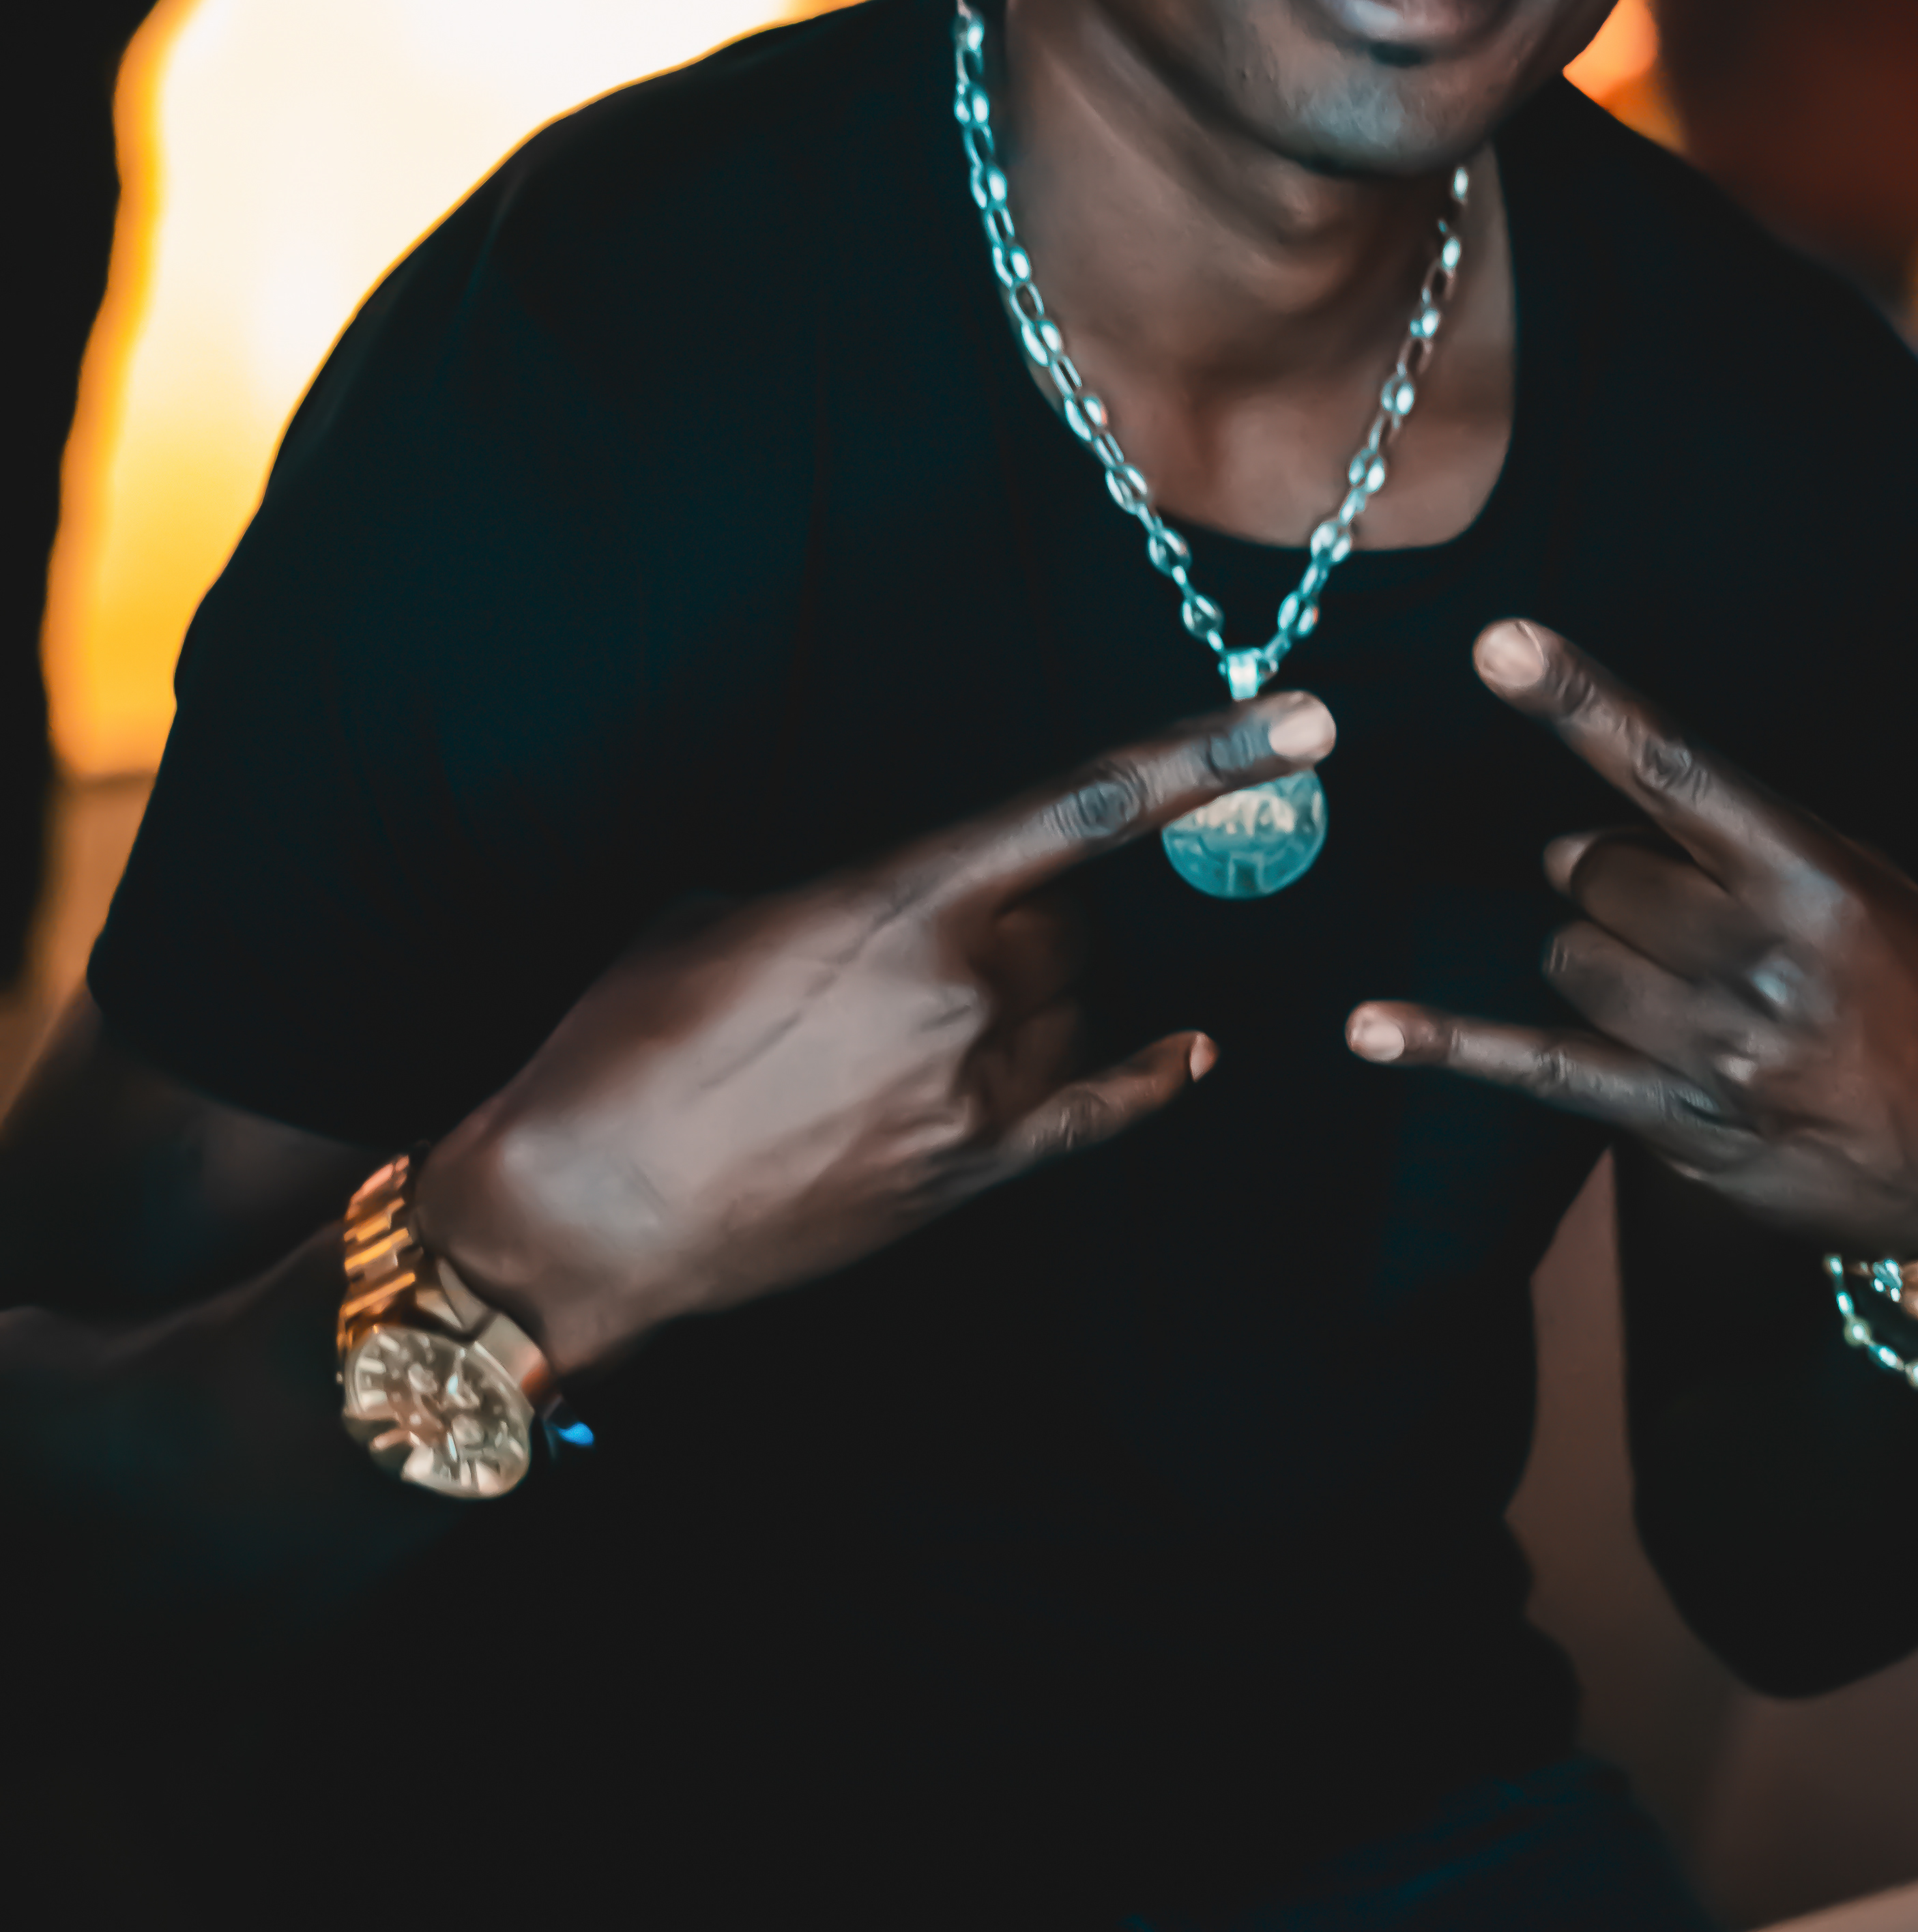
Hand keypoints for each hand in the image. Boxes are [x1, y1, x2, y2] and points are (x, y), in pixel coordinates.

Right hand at [416, 692, 1334, 1375]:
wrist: (593, 1210)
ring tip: (908, 1026)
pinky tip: (1193, 1050)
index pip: (1091, 808)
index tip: (1310, 721)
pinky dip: (1148, 1073)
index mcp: (902, 899)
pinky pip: (1100, 1108)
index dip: (1212, 755)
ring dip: (1027, 992)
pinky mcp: (976, 1172)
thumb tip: (899, 912)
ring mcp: (979, 1089)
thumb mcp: (723, 919)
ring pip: (1074, 1003)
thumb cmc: (630, 1048)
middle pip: (1070, 918)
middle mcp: (964, 988)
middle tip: (917, 945)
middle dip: (1019, 914)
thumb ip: (849, 897)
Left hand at [1346, 621, 1917, 1257]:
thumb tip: (1600, 825)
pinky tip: (1372, 1027)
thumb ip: (1748, 848)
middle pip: (1595, 870)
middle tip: (1666, 903)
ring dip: (1595, 955)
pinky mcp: (1679, 1125)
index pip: (1673, 770)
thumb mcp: (1869, 892)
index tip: (1501, 646)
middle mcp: (1759, 960)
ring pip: (1569, 957)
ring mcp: (1715, 1049)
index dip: (1581, 702)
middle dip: (1604, 872)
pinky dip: (1449, 1042)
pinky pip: (1539, 1068)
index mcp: (1814, 880)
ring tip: (1671, 982)